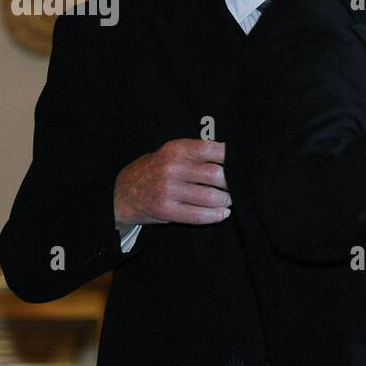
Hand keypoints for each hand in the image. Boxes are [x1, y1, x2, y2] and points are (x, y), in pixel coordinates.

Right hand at [113, 139, 229, 226]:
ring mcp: (168, 190)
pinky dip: (216, 216)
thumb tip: (231, 157)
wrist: (122, 192)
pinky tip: (223, 213)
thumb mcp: (171, 153)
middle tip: (239, 187)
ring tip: (230, 200)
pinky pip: (199, 215)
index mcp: (176, 149)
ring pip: (211, 197)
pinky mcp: (166, 210)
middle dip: (232, 183)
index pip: (212, 150)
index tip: (243, 163)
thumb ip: (196, 153)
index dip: (232, 157)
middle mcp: (172, 168)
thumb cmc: (155, 170)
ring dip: (226, 201)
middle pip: (217, 176)